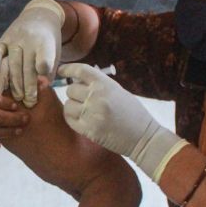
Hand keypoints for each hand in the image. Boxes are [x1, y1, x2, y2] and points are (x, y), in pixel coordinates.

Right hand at [0, 0, 63, 107]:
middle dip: (29, 87)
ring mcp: (14, 38)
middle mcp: (29, 39)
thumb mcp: (56, 52)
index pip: (44, 58)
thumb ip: (49, 70)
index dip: (43, 70)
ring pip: (12, 63)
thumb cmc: (50, 41)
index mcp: (45, 42)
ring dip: (14, 83)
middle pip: (27, 67)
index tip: (43, 85)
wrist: (41, 16)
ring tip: (18, 98)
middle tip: (30, 103)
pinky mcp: (3, 38)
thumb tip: (41, 89)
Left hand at [58, 63, 184, 180]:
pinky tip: (81, 119)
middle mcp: (97, 97)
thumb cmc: (133, 114)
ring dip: (72, 107)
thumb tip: (77, 79)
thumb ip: (99, 85)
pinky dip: (72, 118)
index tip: (61, 71)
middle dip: (74, 93)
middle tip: (82, 99)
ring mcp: (92, 114)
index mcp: (106, 84)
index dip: (68, 69)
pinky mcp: (89, 130)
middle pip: (71, 89)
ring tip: (83, 111)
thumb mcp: (118, 92)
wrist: (144, 137)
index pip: (80, 70)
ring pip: (68, 105)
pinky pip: (70, 119)